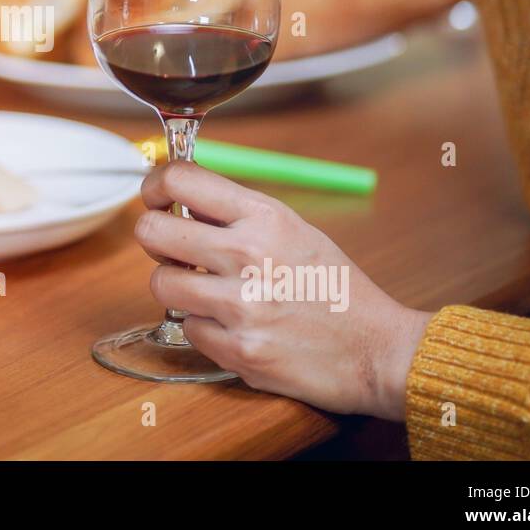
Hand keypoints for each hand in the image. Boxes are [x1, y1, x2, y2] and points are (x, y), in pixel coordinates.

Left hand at [136, 162, 431, 419]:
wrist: (378, 349)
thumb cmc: (334, 286)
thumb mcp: (293, 229)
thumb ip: (236, 214)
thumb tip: (178, 199)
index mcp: (264, 216)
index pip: (180, 179)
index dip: (154, 186)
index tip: (156, 198)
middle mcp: (249, 255)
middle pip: (151, 231)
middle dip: (155, 240)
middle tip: (174, 250)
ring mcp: (242, 305)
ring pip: (161, 284)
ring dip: (178, 288)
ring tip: (209, 292)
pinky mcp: (239, 350)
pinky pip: (189, 329)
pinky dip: (205, 329)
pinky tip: (235, 326)